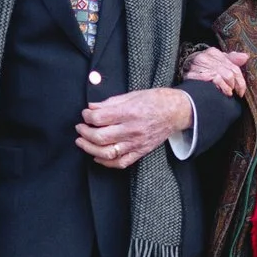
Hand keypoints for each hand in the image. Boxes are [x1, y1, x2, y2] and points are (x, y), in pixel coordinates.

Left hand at [77, 87, 194, 168]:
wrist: (177, 112)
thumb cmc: (155, 100)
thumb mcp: (132, 94)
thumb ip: (110, 102)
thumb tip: (91, 107)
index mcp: (130, 112)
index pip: (99, 118)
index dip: (87, 116)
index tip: (85, 114)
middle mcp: (132, 130)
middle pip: (100, 137)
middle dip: (84, 133)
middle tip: (80, 128)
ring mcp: (136, 143)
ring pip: (107, 152)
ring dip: (90, 148)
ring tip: (82, 142)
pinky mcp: (140, 152)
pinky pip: (120, 162)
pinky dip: (105, 162)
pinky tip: (97, 156)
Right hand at [185, 46, 249, 98]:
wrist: (182, 85)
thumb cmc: (200, 74)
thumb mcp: (215, 64)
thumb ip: (230, 60)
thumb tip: (245, 56)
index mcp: (212, 52)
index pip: (233, 64)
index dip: (240, 78)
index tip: (241, 89)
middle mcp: (207, 56)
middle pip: (231, 71)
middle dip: (237, 84)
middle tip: (237, 93)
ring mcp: (202, 65)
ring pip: (227, 76)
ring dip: (229, 88)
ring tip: (228, 93)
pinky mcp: (198, 74)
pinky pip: (218, 80)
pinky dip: (223, 88)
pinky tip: (223, 93)